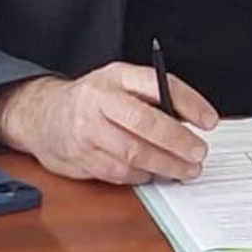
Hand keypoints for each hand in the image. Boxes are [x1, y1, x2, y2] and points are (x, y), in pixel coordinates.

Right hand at [0, 65, 218, 184]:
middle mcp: (100, 100)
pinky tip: (153, 174)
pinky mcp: (81, 157)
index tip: (210, 120)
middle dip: (178, 141)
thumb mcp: (118, 84)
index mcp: (116, 76)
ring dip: (165, 165)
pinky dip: (141, 175)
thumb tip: (190, 121)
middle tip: (199, 154)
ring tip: (185, 170)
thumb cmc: (91, 100)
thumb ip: (149, 97)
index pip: (159, 84)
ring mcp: (88, 130)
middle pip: (145, 122)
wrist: (41, 115)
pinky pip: (120, 171)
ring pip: (134, 152)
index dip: (189, 103)